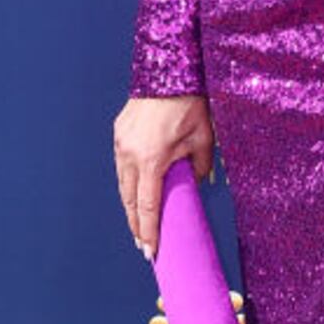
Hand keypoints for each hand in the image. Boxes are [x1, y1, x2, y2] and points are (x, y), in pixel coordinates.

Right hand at [113, 92, 216, 257]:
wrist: (168, 72)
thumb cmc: (190, 105)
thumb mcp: (204, 139)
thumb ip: (200, 168)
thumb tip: (195, 185)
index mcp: (151, 159)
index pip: (148, 206)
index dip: (149, 231)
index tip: (150, 251)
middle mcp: (130, 154)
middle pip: (130, 201)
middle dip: (137, 226)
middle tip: (144, 246)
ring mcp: (120, 143)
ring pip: (123, 185)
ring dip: (130, 207)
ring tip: (139, 227)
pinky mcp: (118, 134)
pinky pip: (122, 167)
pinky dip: (128, 185)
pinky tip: (136, 195)